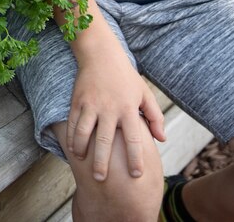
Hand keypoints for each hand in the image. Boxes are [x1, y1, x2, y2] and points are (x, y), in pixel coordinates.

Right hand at [67, 45, 165, 181]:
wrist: (100, 54)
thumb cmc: (125, 76)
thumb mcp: (144, 94)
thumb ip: (155, 117)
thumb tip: (162, 139)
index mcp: (127, 109)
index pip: (133, 139)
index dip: (135, 158)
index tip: (136, 175)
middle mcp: (109, 109)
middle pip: (105, 141)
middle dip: (102, 163)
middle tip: (101, 179)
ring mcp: (91, 105)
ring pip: (84, 133)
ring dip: (82, 151)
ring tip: (83, 163)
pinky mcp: (77, 101)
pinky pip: (73, 123)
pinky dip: (72, 137)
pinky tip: (73, 149)